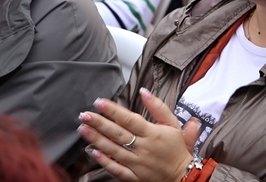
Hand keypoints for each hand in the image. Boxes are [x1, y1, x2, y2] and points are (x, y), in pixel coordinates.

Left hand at [79, 88, 200, 181]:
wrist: (182, 175)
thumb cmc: (176, 148)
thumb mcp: (173, 123)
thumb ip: (158, 107)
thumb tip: (144, 92)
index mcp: (153, 133)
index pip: (129, 119)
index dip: (113, 110)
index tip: (99, 102)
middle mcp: (143, 148)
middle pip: (118, 133)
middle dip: (99, 123)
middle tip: (85, 115)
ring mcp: (137, 163)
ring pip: (114, 150)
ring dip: (97, 139)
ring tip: (83, 129)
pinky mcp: (134, 176)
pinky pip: (117, 169)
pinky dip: (105, 161)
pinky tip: (94, 152)